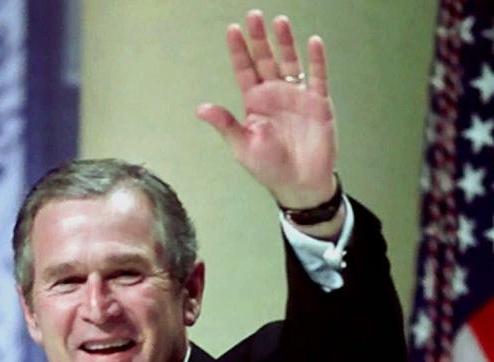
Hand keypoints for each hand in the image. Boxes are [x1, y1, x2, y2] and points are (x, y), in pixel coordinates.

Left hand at [196, 11, 337, 209]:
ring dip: (285, 43)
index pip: (245, 71)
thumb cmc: (270, 168)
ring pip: (291, 62)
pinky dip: (316, 60)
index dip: (239, 51)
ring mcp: (297, 96)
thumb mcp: (242, 147)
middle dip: (260, 39)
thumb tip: (202, 109)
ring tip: (279, 22)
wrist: (299, 185)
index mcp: (255, 104)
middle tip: (253, 16)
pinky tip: (312, 43)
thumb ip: (225, 125)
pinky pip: (317, 76)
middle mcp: (275, 95)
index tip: (233, 30)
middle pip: (266, 59)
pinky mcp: (318, 103)